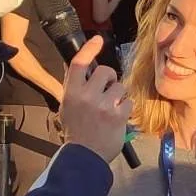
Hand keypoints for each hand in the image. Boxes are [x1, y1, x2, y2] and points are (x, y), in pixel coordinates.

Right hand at [59, 36, 130, 161]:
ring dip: (118, 96)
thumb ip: (73, 86)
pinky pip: (128, 101)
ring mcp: (103, 106)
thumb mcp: (67, 106)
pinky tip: (117, 118)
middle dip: (109, 79)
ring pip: (120, 86)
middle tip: (106, 92)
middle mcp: (87, 96)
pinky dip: (125, 109)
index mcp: (71, 93)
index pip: (79, 63)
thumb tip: (78, 64)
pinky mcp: (118, 116)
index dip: (89, 48)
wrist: (84, 156)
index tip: (98, 39)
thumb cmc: (75, 130)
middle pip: (105, 71)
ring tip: (111, 109)